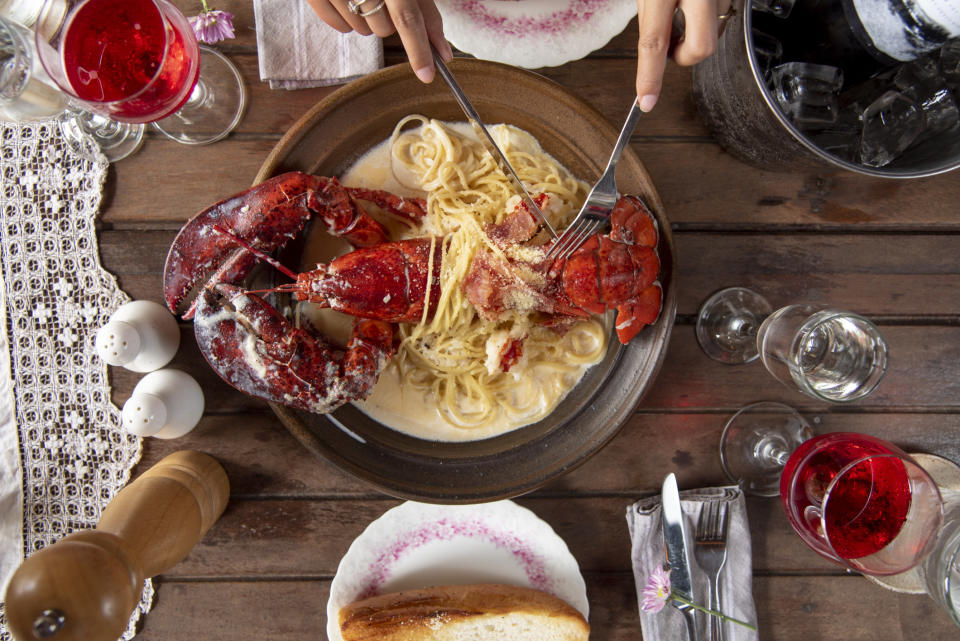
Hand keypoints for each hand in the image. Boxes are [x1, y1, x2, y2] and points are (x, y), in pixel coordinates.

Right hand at [305, 0, 453, 82]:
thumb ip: (426, 12)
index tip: (427, 75)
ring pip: (363, 30)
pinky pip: (340, 28)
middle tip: (381, 1)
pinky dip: (347, 21)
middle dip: (387, 22)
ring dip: (367, 21)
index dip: (419, 49)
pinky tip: (347, 2)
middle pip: (384, 29)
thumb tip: (443, 52)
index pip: (409, 18)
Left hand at [635, 0, 732, 110]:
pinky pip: (723, 16)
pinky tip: (698, 2)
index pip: (655, 43)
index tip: (646, 101)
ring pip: (714, 33)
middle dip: (685, 56)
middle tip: (673, 46)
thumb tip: (654, 51)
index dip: (650, 77)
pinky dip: (708, 18)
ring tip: (683, 10)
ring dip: (696, 33)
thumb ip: (650, 17)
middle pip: (701, 49)